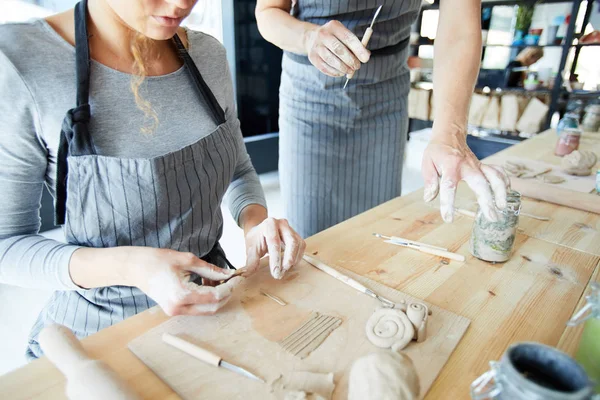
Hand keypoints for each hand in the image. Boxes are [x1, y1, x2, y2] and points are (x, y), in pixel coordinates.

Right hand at [124, 247, 243, 315]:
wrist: (135, 268)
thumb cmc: (158, 260)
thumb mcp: (188, 260)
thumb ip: (210, 269)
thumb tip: (229, 274)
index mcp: (182, 294)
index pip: (215, 296)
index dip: (230, 287)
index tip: (238, 277)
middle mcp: (179, 308)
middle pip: (214, 307)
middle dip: (227, 293)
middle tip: (232, 278)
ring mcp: (176, 312)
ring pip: (207, 310)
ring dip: (217, 296)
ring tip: (217, 278)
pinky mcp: (174, 311)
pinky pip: (198, 308)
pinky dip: (207, 298)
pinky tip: (207, 283)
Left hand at [244, 217, 305, 278]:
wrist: (260, 231)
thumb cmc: (256, 239)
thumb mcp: (251, 249)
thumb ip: (251, 261)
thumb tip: (246, 274)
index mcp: (269, 224)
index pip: (274, 241)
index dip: (276, 258)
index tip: (275, 272)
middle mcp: (282, 224)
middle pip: (291, 241)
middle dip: (288, 259)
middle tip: (282, 273)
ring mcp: (291, 229)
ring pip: (298, 244)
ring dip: (293, 260)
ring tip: (284, 270)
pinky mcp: (297, 235)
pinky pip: (301, 246)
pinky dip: (297, 257)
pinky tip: (289, 265)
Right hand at [303, 20, 370, 76]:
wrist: (311, 38)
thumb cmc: (334, 38)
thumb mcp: (343, 35)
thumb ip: (355, 44)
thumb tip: (366, 56)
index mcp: (334, 26)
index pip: (348, 38)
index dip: (358, 49)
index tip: (366, 59)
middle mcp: (323, 35)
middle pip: (339, 50)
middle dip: (351, 60)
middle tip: (357, 66)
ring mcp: (316, 46)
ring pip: (332, 60)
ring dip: (343, 68)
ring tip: (350, 70)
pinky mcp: (312, 57)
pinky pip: (325, 68)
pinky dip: (335, 72)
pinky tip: (341, 72)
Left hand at [421, 130, 508, 222]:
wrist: (449, 134)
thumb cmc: (438, 151)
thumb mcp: (427, 163)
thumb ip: (430, 181)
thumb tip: (429, 198)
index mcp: (450, 166)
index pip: (449, 186)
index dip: (449, 203)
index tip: (448, 218)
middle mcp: (467, 166)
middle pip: (480, 183)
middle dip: (487, 201)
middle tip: (491, 217)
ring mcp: (477, 165)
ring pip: (494, 177)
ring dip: (501, 192)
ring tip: (503, 208)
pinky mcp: (483, 165)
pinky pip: (498, 172)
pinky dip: (505, 181)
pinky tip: (507, 193)